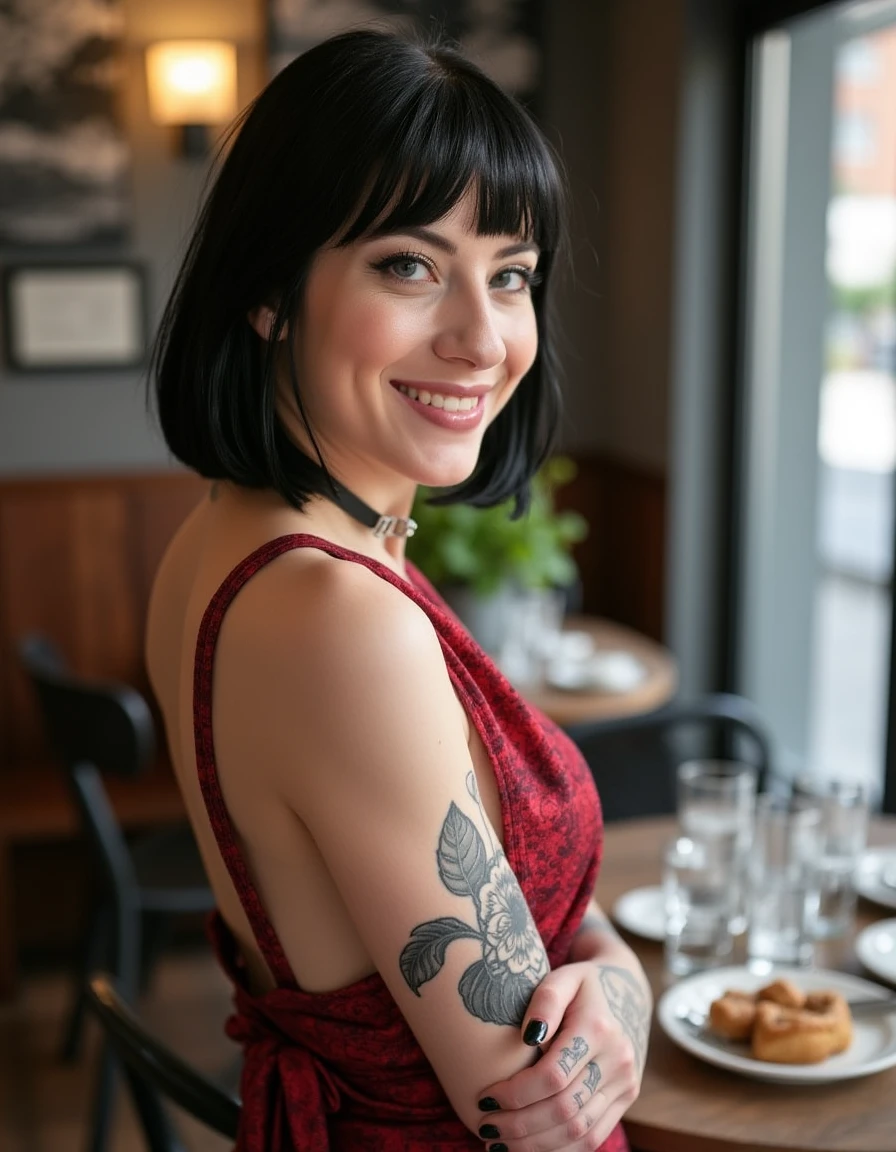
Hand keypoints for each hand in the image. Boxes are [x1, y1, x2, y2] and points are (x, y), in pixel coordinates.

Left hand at [475, 961, 648, 1150]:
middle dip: (520, 1125)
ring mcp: (626, 1083)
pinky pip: (594, 1136)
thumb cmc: (583, 984)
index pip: (553, 1076)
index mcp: (598, 1028)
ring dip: (536, 1145)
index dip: (516, 1094)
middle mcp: (617, 1060)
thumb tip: (528, 1036)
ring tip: (500, 1144)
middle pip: (564, 1110)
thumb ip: (545, 1000)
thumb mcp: (563, 978)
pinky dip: (560, 1149)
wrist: (628, 990)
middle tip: (487, 1127)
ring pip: (580, 1131)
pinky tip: (530, 1147)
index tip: (485, 1097)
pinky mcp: (626, 1098)